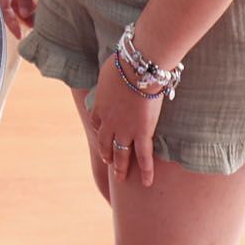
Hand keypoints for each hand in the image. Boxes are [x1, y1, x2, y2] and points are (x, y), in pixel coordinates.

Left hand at [86, 52, 162, 187]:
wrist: (137, 68)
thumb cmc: (125, 61)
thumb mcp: (111, 67)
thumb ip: (112, 74)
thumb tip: (117, 67)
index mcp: (100, 105)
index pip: (96, 121)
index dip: (99, 128)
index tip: (102, 132)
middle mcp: (109, 121)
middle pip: (105, 142)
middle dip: (106, 153)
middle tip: (108, 161)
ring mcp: (125, 129)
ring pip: (121, 154)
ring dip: (120, 167)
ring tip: (121, 178)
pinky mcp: (142, 133)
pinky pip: (143, 157)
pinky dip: (146, 170)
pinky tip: (147, 182)